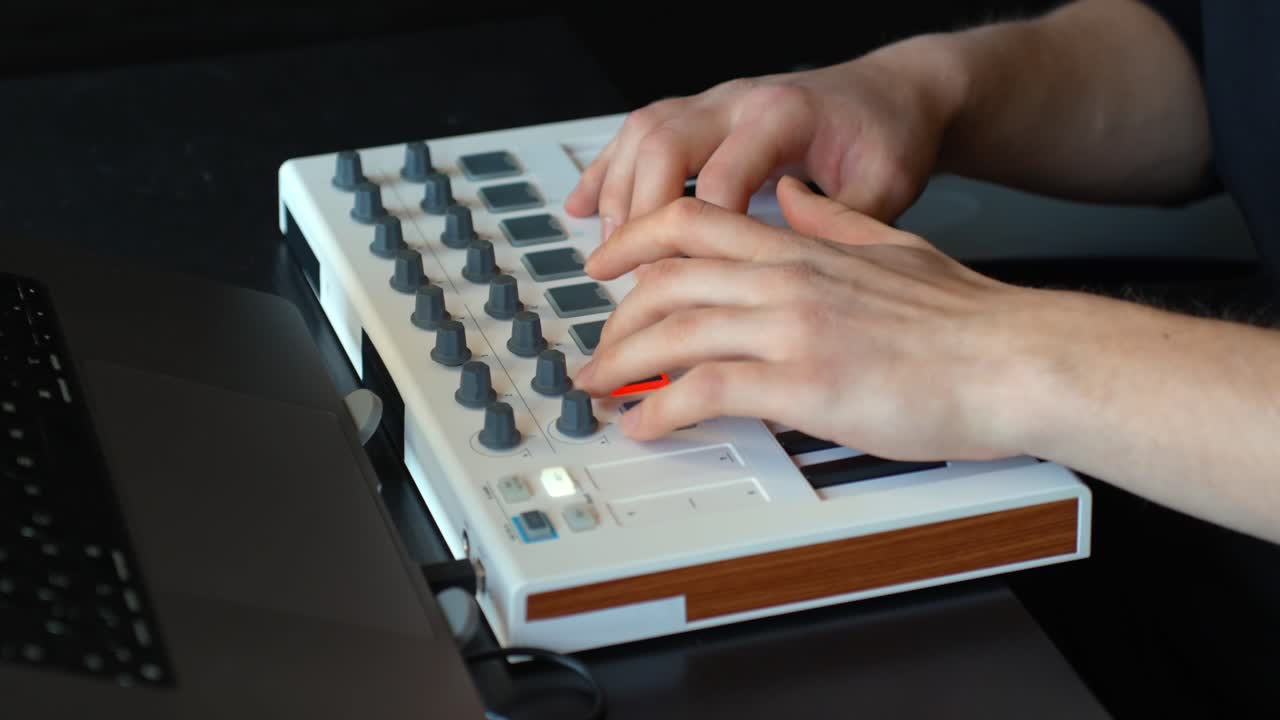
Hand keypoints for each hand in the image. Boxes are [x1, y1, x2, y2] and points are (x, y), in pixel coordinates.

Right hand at [563, 42, 960, 240]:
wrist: (889, 95)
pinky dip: (605, 172)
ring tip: (605, 254)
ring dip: (616, 195)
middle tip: (628, 274)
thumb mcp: (885, 185)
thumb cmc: (887, 137)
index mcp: (783, 115)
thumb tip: (795, 277)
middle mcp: (739, 101)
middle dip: (638, 214)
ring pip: (641, 136)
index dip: (697, 232)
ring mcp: (714, 103)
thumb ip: (842, 226)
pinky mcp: (700, 113)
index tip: (681, 284)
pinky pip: (636, 134)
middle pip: (664, 146)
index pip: (723, 173)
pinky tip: (580, 207)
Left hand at [574, 176, 1043, 461]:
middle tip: (598, 351)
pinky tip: (644, 425)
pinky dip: (660, 409)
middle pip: (663, 282)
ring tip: (601, 393)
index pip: (689, 223)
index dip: (631, 242)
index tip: (602, 266)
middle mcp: (787, 279)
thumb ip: (832, 221)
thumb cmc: (967, 319)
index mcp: (803, 248)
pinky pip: (704, 391)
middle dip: (614, 320)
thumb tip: (792, 196)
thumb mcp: (893, 245)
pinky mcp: (805, 384)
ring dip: (621, 367)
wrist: (1016, 359)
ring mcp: (792, 329)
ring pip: (672, 333)